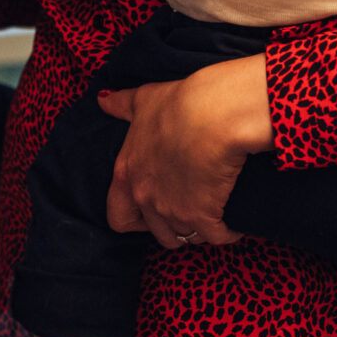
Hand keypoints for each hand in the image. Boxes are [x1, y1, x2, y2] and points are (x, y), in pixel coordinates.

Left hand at [100, 54, 274, 248]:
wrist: (215, 115)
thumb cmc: (180, 103)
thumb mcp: (145, 99)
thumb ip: (122, 104)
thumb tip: (103, 100)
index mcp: (127, 172)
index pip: (118, 217)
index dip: (135, 219)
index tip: (152, 212)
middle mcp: (144, 197)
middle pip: (158, 233)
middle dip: (173, 228)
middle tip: (189, 214)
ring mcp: (172, 211)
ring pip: (186, 236)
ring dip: (199, 229)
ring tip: (213, 215)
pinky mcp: (202, 217)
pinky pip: (215, 237)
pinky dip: (227, 232)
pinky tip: (234, 222)